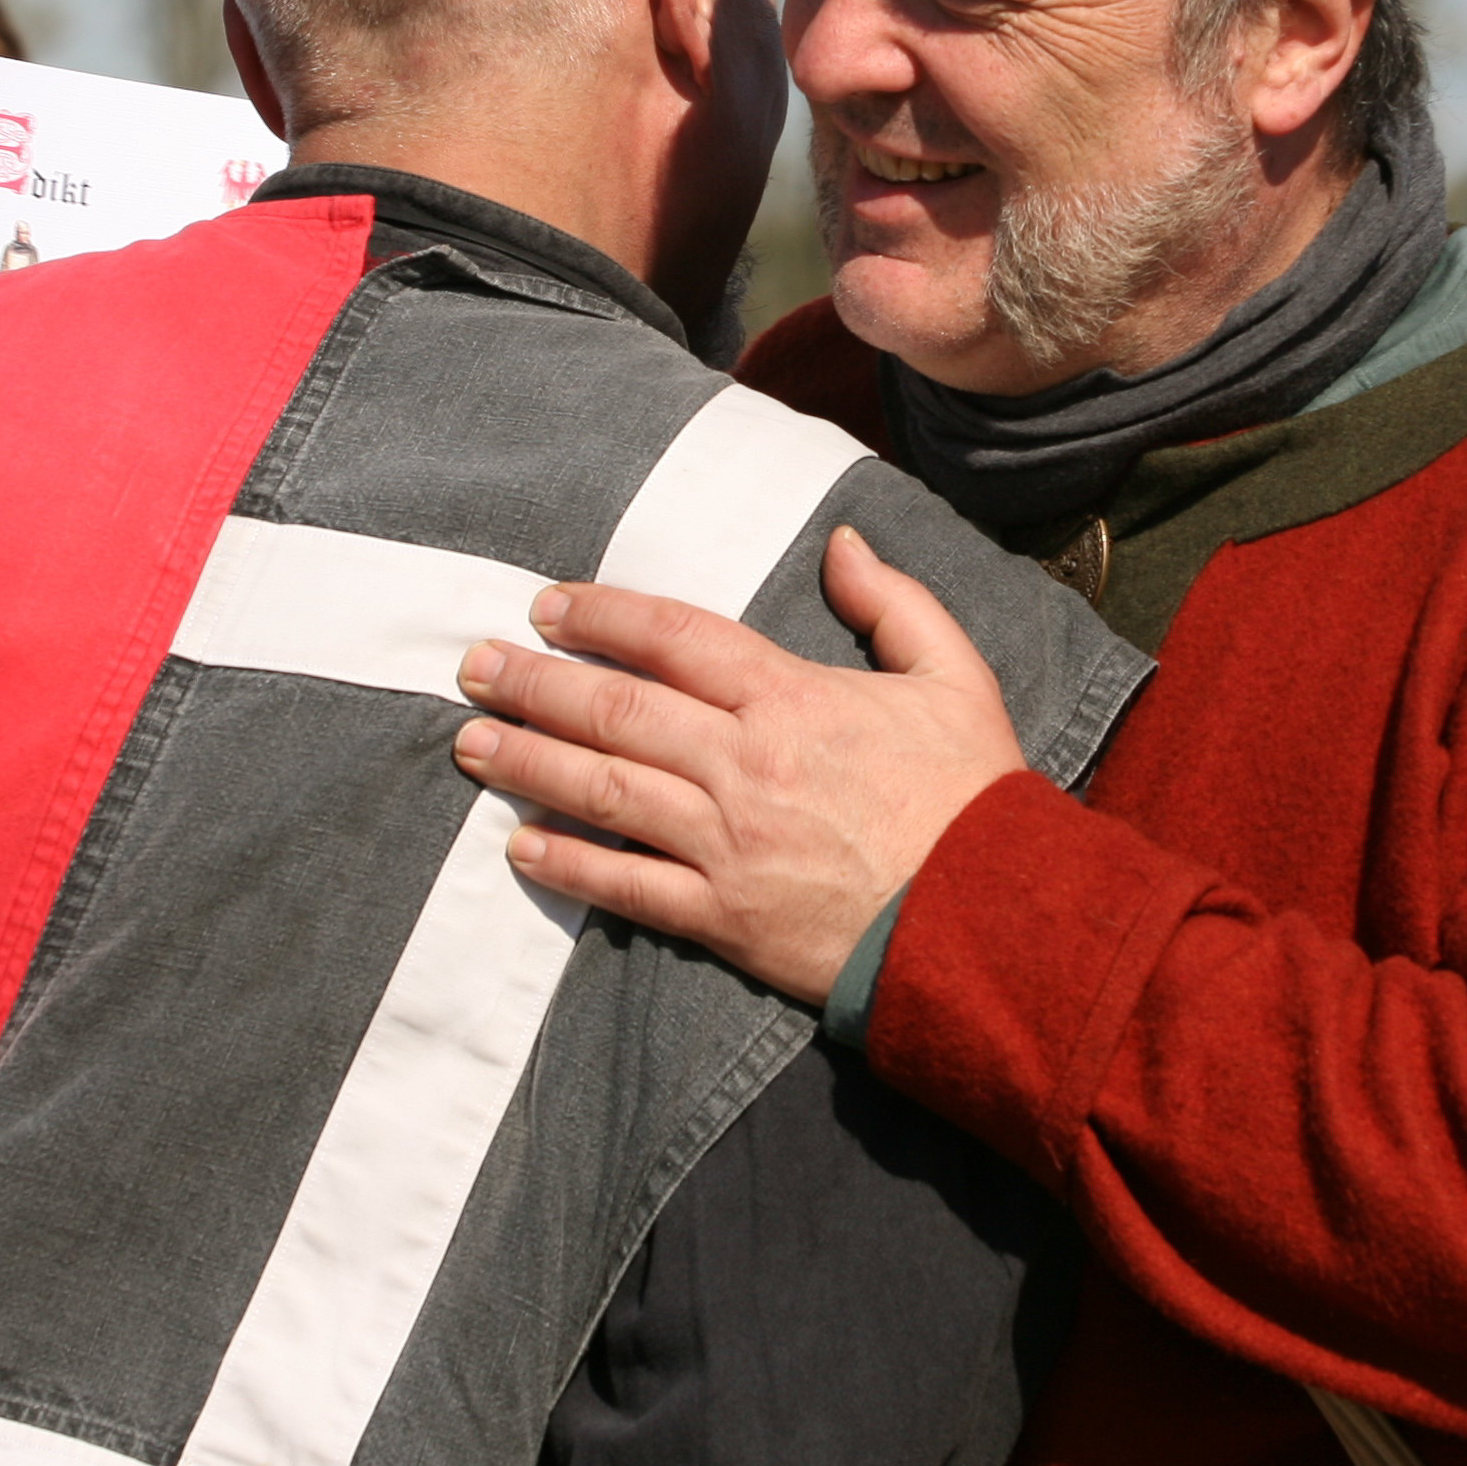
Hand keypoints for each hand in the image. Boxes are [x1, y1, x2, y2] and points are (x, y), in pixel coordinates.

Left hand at [453, 525, 1027, 1001]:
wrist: (995, 923)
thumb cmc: (975, 798)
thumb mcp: (956, 676)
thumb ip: (893, 601)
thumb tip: (842, 541)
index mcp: (793, 698)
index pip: (674, 639)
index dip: (603, 617)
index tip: (548, 606)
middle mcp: (745, 765)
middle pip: (617, 711)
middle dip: (535, 684)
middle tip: (475, 667)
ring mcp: (728, 845)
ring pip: (605, 791)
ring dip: (529, 764)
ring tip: (472, 744)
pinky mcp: (726, 918)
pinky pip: (629, 887)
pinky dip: (569, 865)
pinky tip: (520, 846)